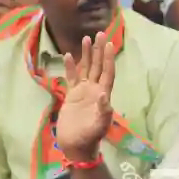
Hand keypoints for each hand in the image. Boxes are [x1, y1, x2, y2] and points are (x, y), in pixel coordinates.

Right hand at [57, 32, 115, 161]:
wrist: (76, 145)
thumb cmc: (90, 137)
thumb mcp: (99, 125)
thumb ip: (103, 110)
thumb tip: (105, 94)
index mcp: (103, 94)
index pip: (107, 72)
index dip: (108, 58)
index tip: (109, 44)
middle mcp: (94, 89)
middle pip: (98, 66)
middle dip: (99, 50)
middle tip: (101, 33)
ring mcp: (83, 92)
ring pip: (86, 69)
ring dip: (87, 55)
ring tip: (87, 38)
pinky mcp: (72, 95)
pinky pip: (71, 77)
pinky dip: (71, 67)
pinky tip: (69, 55)